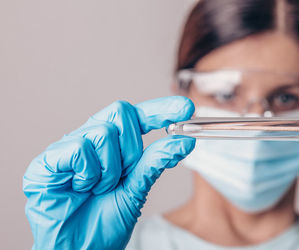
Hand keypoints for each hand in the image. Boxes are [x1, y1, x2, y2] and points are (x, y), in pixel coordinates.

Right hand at [23, 96, 194, 248]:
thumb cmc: (102, 223)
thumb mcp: (136, 190)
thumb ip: (156, 163)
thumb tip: (184, 141)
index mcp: (113, 148)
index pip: (139, 117)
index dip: (161, 109)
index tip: (186, 108)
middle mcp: (91, 142)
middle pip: (122, 114)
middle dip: (131, 148)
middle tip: (124, 175)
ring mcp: (68, 149)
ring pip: (102, 132)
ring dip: (109, 169)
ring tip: (99, 189)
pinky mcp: (47, 161)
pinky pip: (78, 148)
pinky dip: (88, 173)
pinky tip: (81, 188)